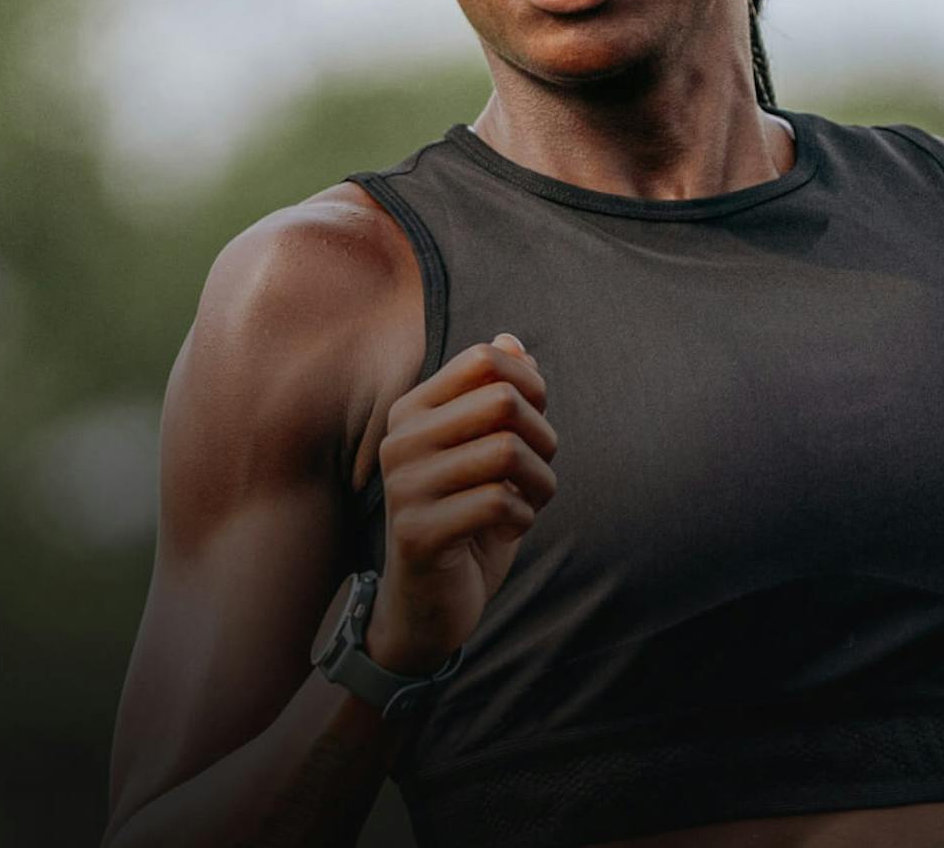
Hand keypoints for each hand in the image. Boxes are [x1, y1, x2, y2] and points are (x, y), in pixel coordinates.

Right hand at [366, 333, 556, 672]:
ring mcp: (405, 486)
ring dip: (541, 483)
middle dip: (544, 438)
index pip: (484, 359)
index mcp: (413, 411)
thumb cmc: (464, 518)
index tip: (535, 424)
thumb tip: (511, 341)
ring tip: (529, 502)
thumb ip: (496, 396)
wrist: (427, 603)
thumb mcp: (484, 451)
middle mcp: (400, 440)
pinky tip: (511, 530)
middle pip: (504, 401)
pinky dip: (524, 518)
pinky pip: (499, 503)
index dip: (532, 385)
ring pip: (508, 451)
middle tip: (539, 472)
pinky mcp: (418, 532)